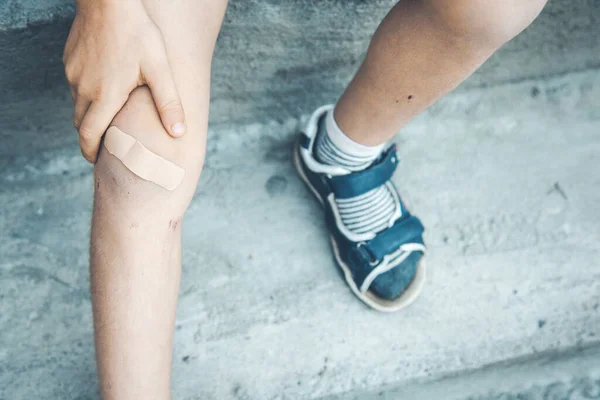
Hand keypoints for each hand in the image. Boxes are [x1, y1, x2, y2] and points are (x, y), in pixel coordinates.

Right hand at [63, 0, 185, 162]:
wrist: (109, 0)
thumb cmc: (138, 33)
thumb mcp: (159, 70)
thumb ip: (169, 103)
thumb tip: (179, 133)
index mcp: (105, 97)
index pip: (89, 136)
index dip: (91, 152)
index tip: (97, 161)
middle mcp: (84, 89)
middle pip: (80, 124)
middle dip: (90, 138)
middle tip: (103, 145)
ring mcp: (74, 74)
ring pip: (77, 104)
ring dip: (89, 115)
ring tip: (107, 119)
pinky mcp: (69, 60)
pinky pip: (75, 85)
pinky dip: (86, 94)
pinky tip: (103, 87)